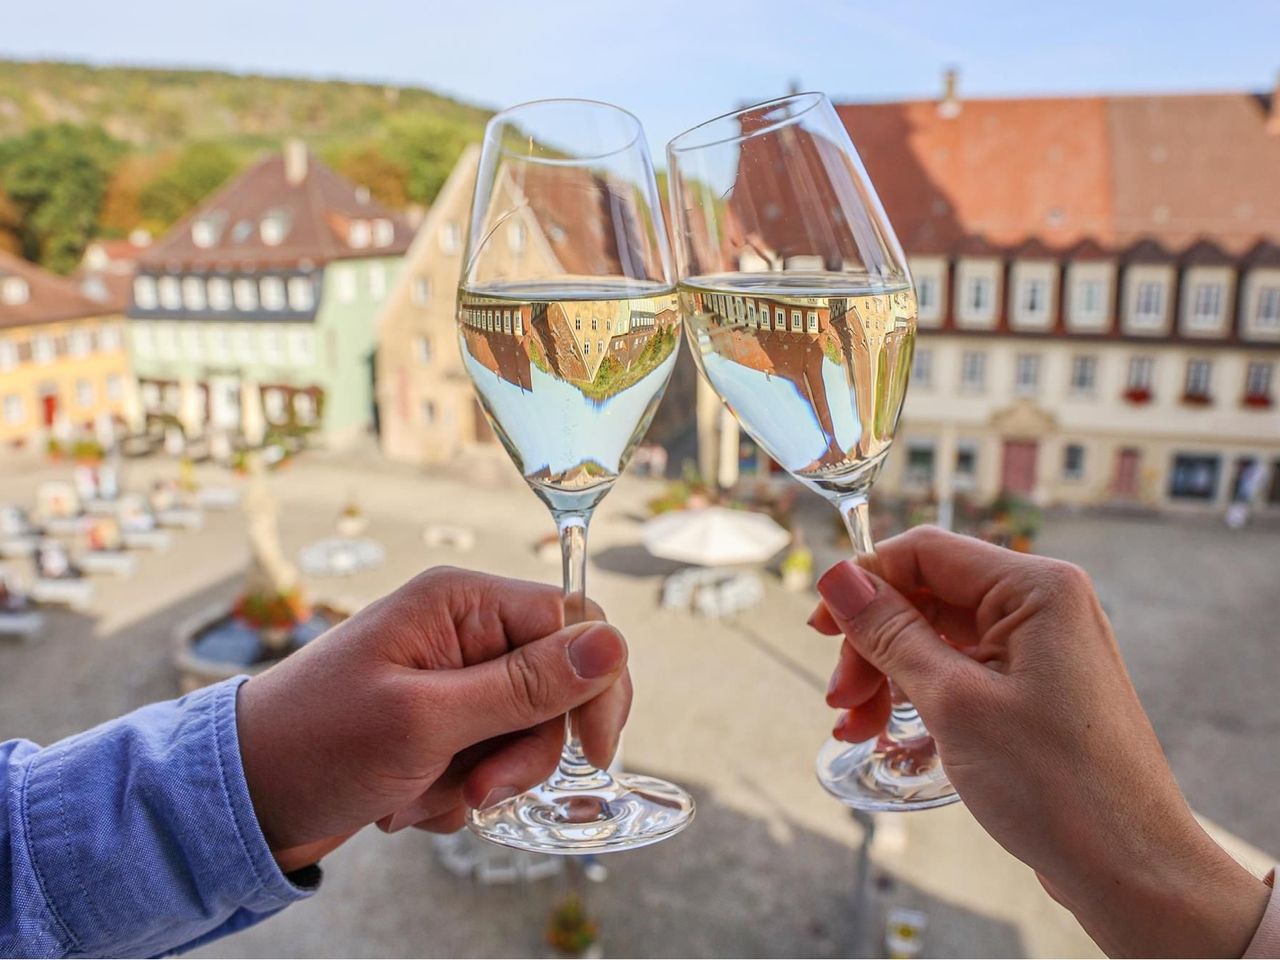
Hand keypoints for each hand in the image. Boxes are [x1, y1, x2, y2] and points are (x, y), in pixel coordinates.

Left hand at [236, 567, 630, 871]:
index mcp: (462, 603)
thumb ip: (526, 686)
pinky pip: (491, 760)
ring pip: (527, 734)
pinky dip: (457, 792)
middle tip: (477, 787)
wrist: (241, 801)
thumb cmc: (314, 744)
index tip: (593, 753)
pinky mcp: (442, 723)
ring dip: (483, 780)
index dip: (595, 686)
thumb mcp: (426, 720)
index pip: (573, 624)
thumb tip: (614, 645)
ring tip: (417, 793)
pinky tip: (405, 798)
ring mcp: (453, 679)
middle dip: (523, 752)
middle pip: (557, 687)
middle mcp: (465, 631)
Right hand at [809, 527, 1267, 957]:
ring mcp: (1042, 649)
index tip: (819, 628)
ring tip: (858, 727)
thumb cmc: (1059, 786)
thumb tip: (837, 578)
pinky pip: (961, 670)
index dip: (864, 582)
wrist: (1132, 871)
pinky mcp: (1036, 689)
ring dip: (888, 675)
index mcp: (1036, 588)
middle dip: (873, 644)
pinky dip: (919, 695)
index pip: (926, 551)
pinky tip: (887, 733)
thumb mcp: (954, 702)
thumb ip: (890, 633)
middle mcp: (1044, 606)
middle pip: (927, 596)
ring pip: (937, 637)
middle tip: (840, 700)